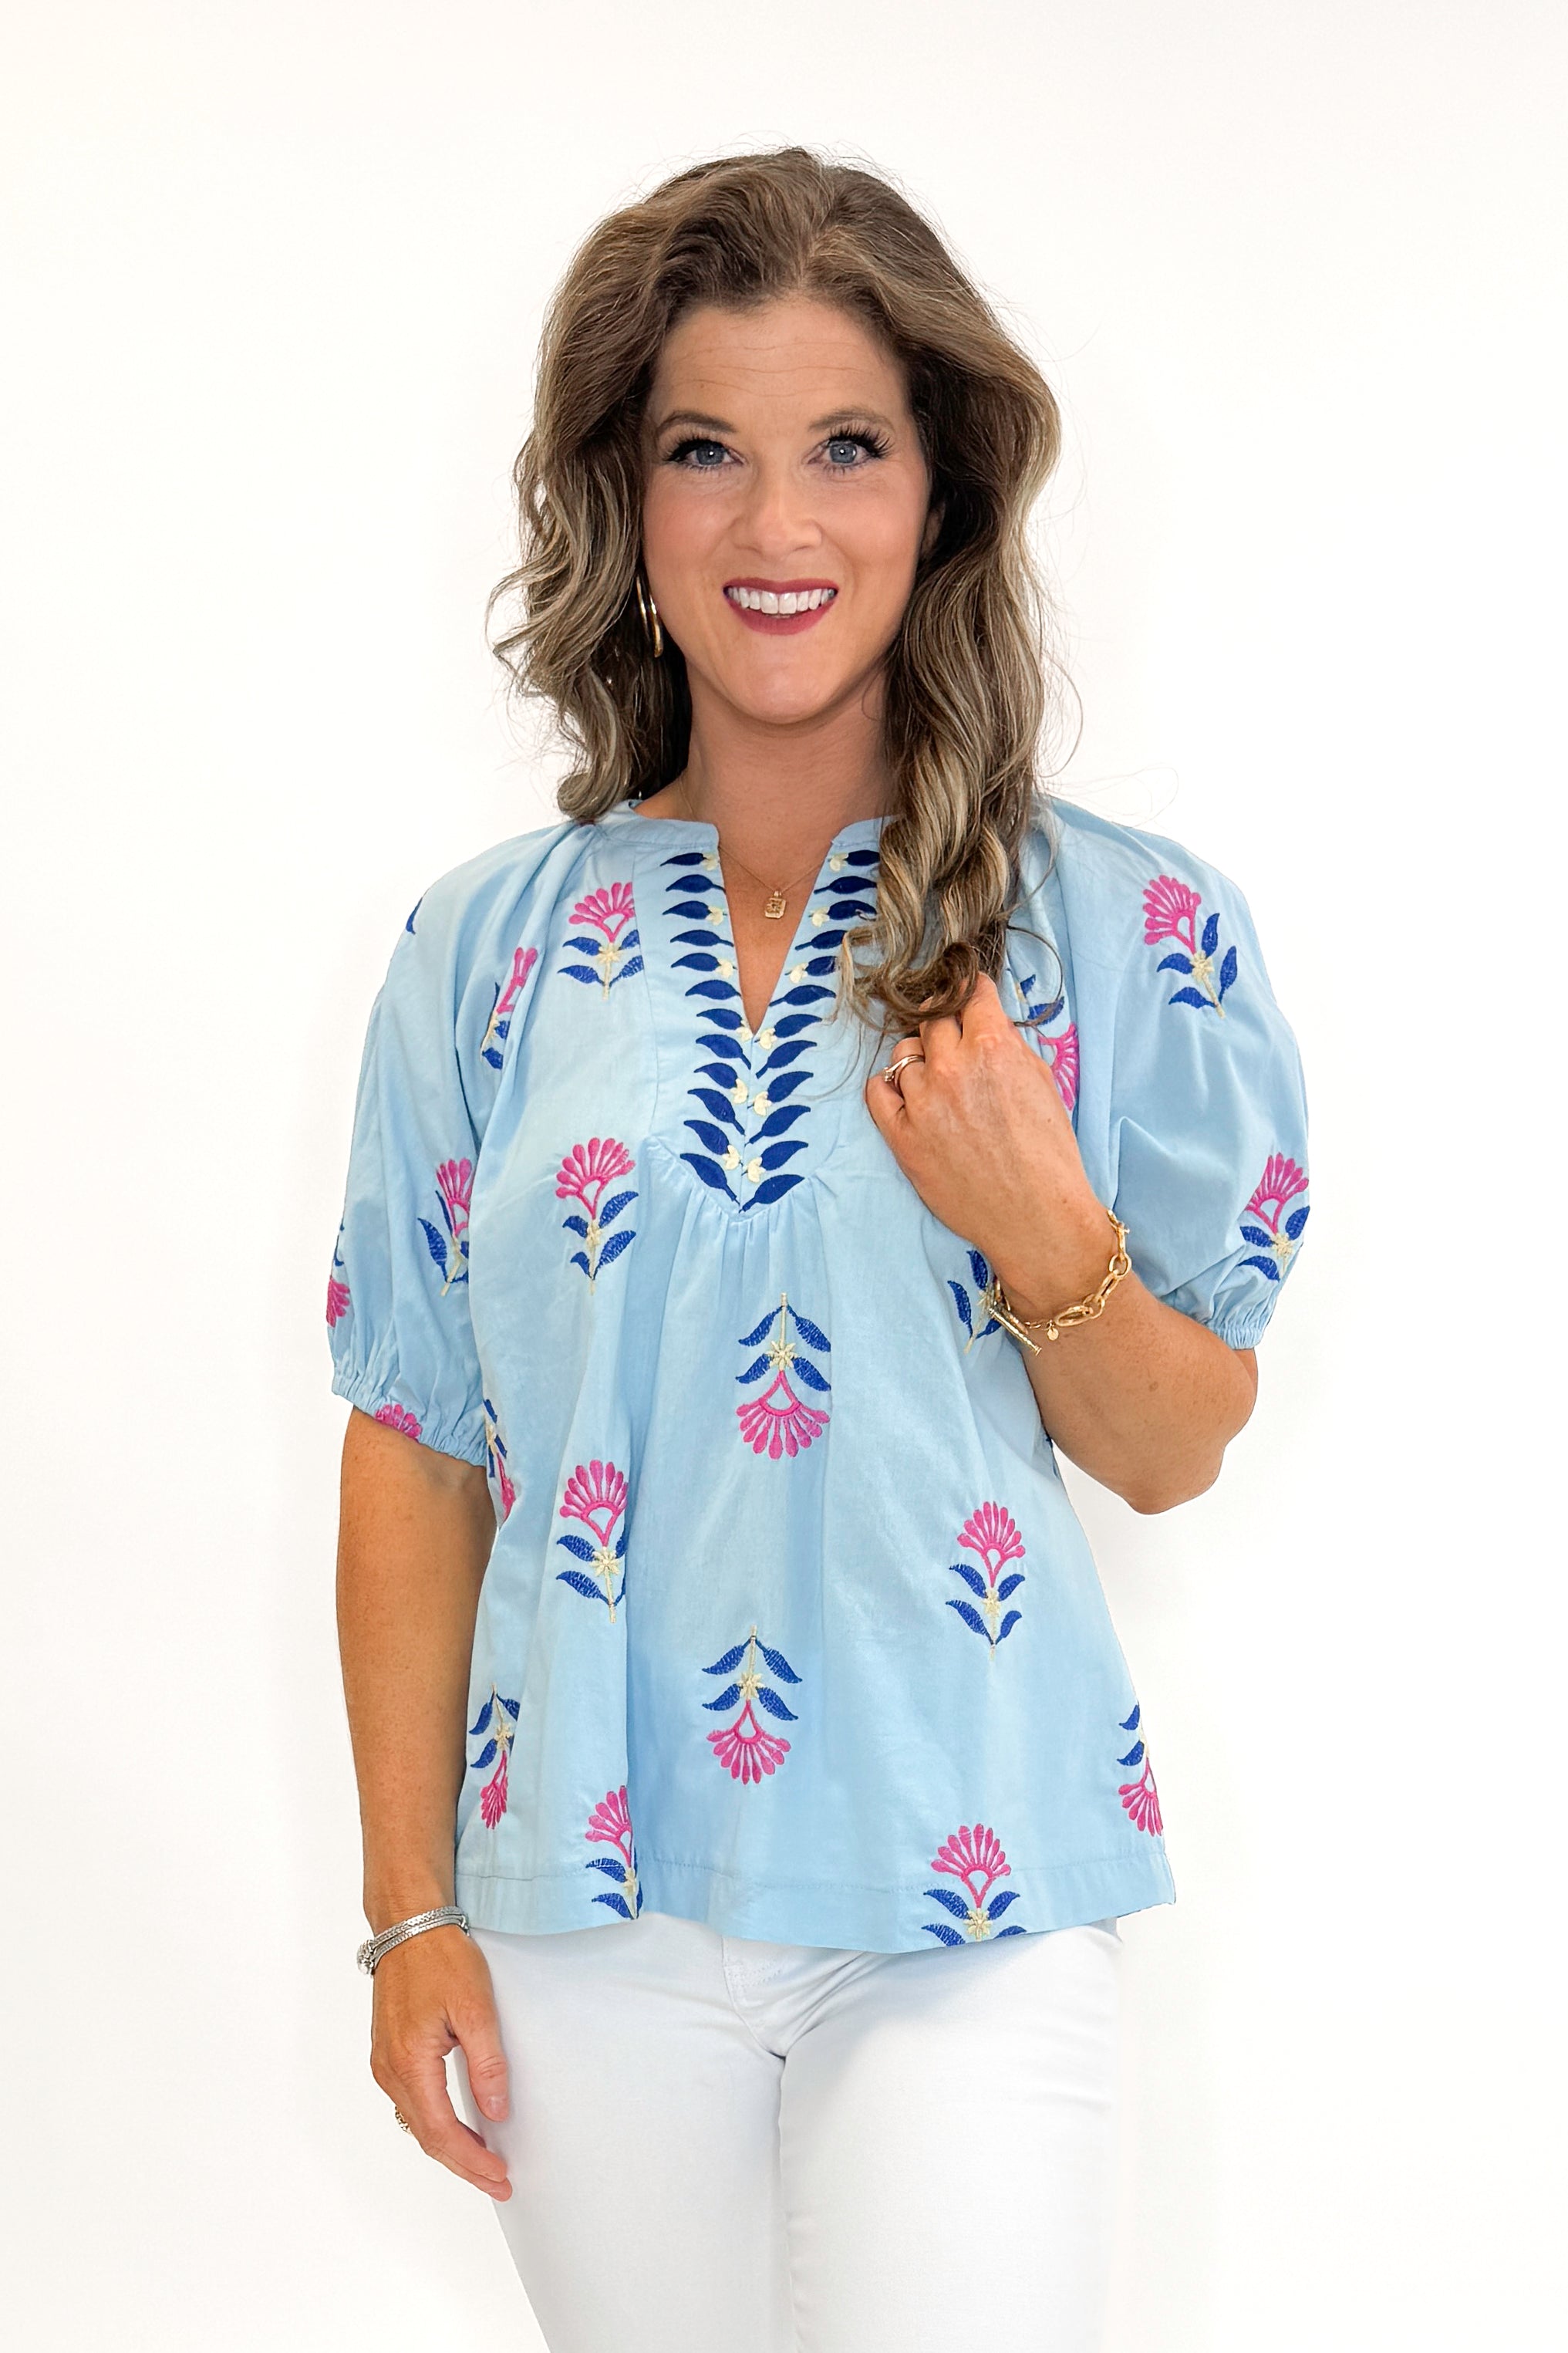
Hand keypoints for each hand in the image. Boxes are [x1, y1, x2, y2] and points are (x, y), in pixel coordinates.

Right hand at [369, 1926, 512, 2200]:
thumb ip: (487, 2063)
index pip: (441, 2131)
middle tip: (497, 2181)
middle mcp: (389, 2070)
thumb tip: (496, 2111)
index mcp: (409, 2062)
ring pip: (417, 2123)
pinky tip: (458, 2127)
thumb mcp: (476, 2008)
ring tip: (483, 2162)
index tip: (499, 2175)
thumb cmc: (440, 1958)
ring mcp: (385, 2063)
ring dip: (449, 2147)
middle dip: (463, 2164)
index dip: (471, 2161)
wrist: (409, 1925)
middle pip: (426, 2136)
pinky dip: (436, 2124)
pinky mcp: (389, 2054)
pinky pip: (412, 2103)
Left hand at [864, 972, 1107, 1319]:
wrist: (1036, 1216)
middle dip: (946, 1027)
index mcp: (993, 1047)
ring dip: (921, 1060)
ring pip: (904, 1054)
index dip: (971, 993)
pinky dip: (890, 1087)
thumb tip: (984, 1025)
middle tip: (956, 1043)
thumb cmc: (1049, 1154)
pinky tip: (908, 1096)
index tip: (969, 995)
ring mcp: (922, 1102)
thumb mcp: (1042, 1083)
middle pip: (933, 1021)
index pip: (969, 995)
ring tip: (940, 1082)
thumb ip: (1009, 1046)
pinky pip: (878, 1091)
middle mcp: (952, 1067)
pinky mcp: (901, 1136)